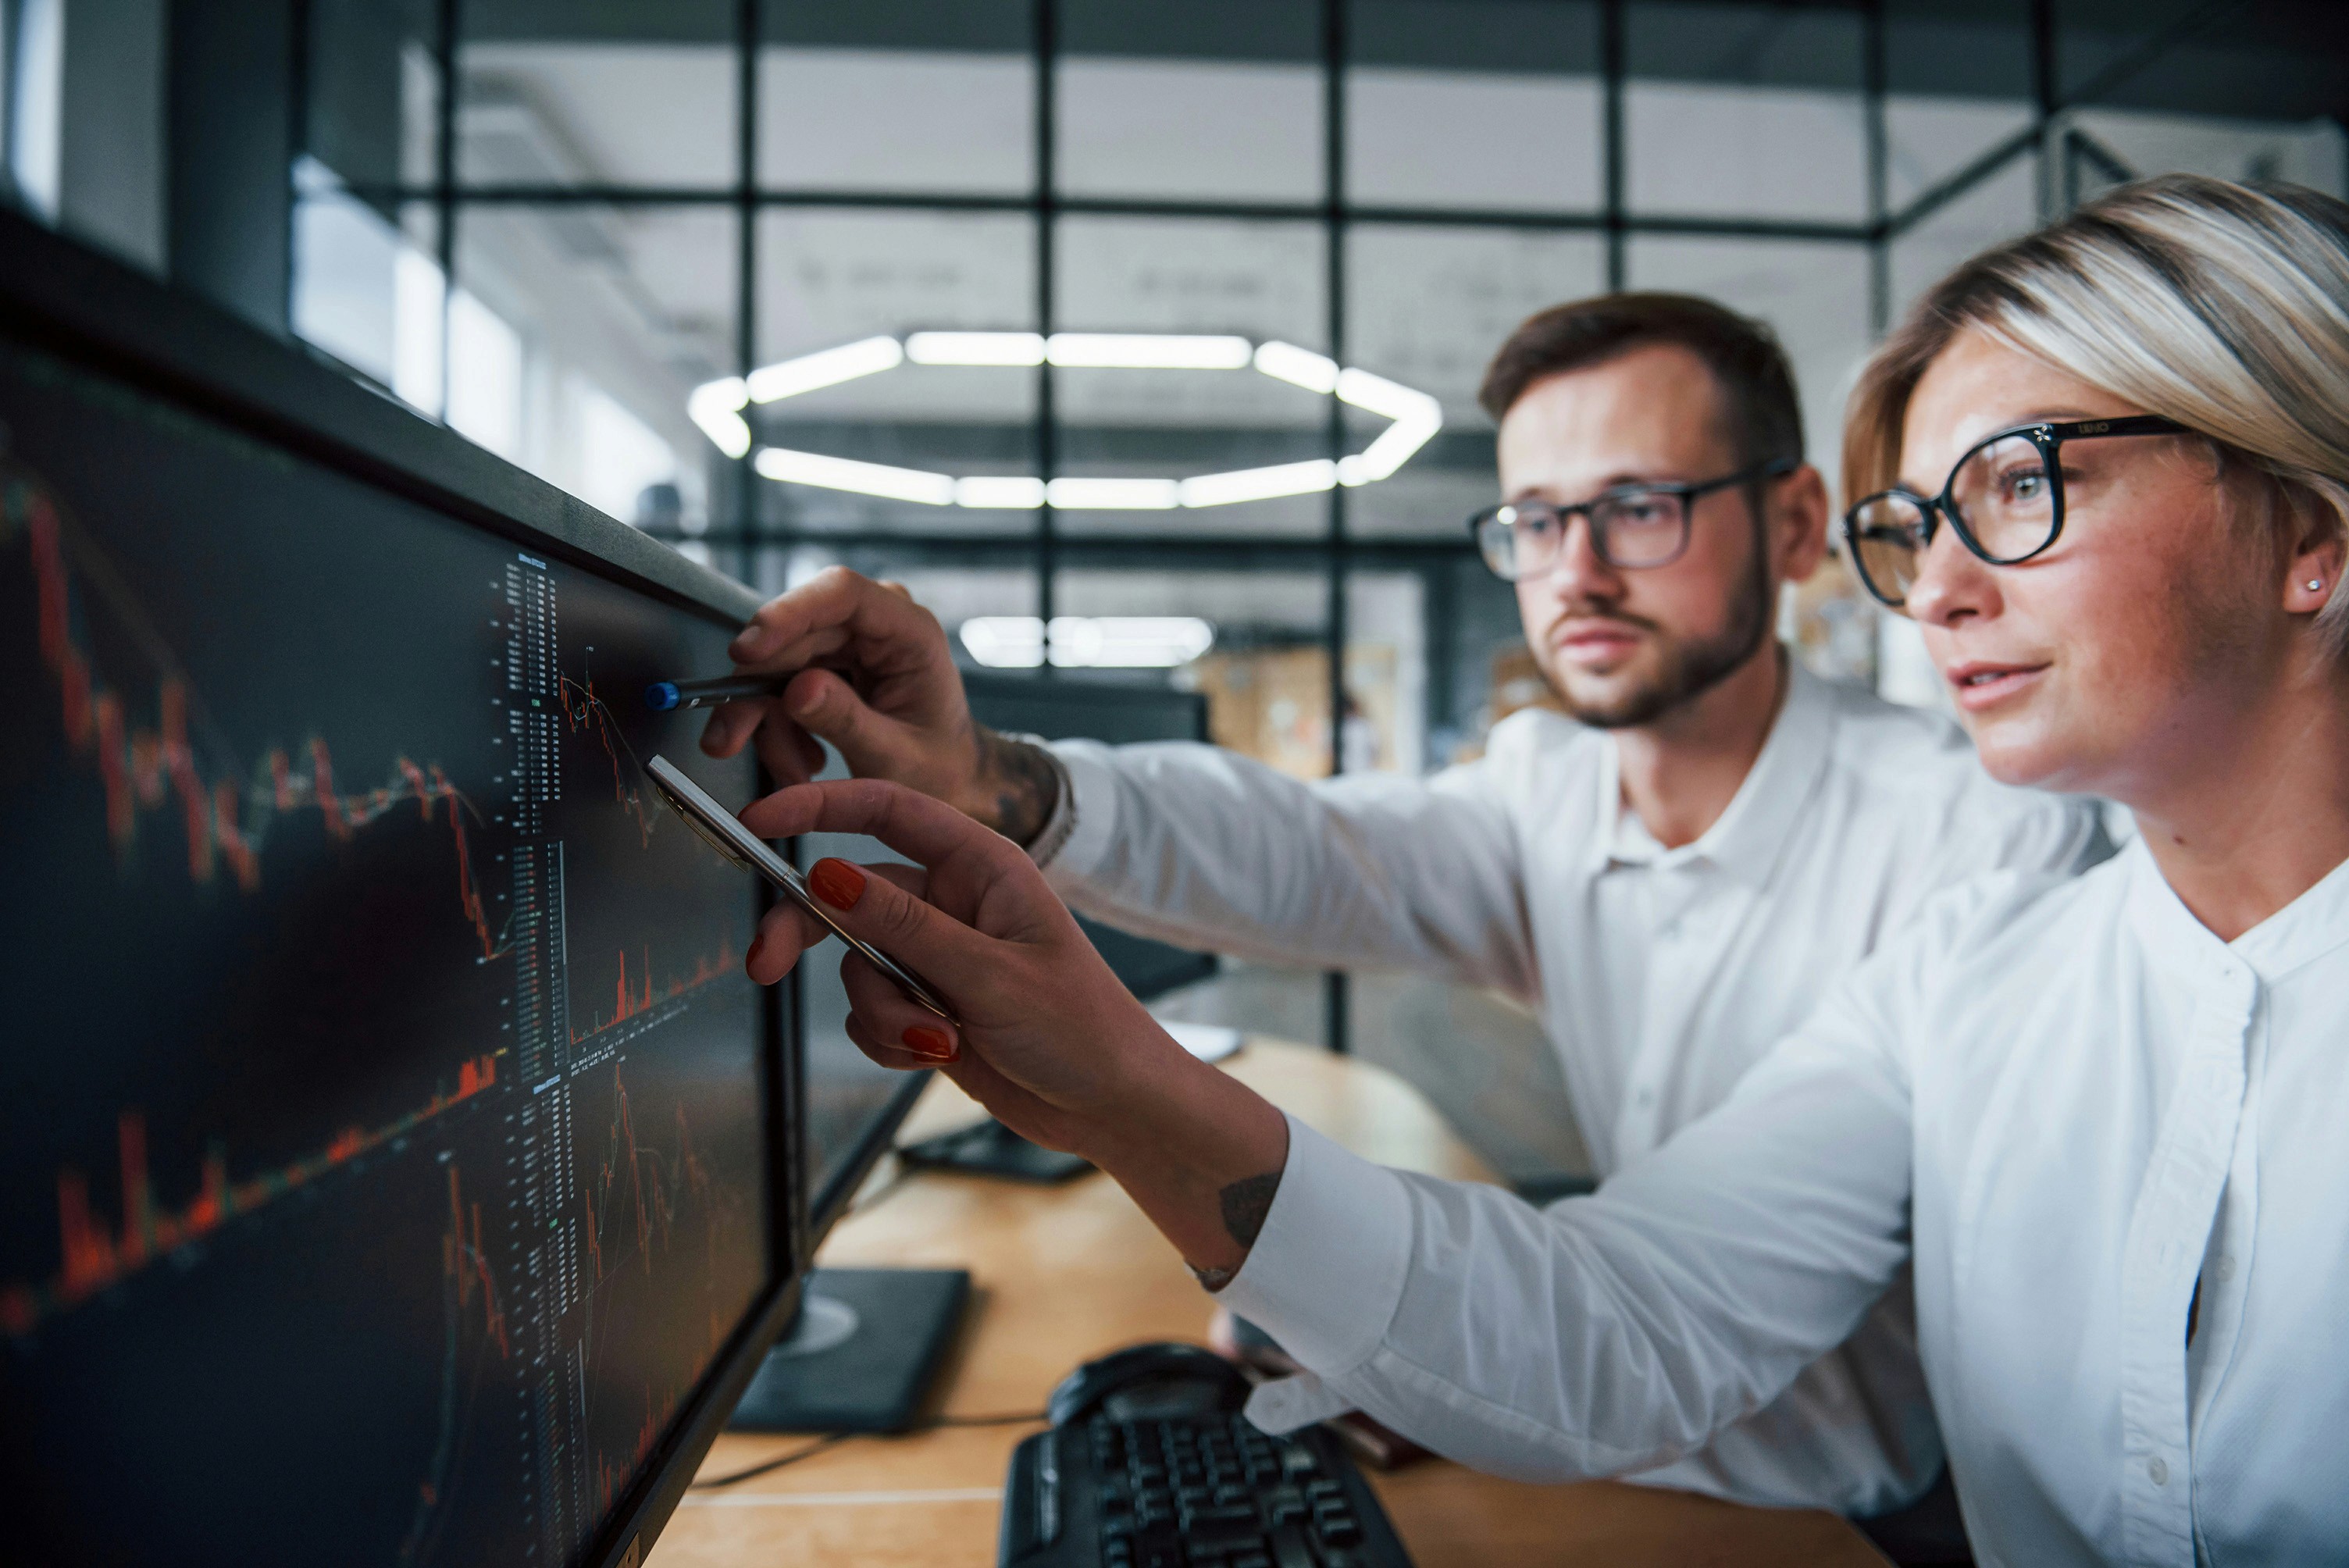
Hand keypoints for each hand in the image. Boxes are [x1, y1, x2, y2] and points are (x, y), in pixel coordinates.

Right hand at [698, 567, 1059, 841]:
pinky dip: (777, 729)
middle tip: (727, 739)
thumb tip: (796, 689)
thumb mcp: (895, 757)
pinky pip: (777, 686)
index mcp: (910, 630)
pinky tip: (802, 761)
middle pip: (793, 634)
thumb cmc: (938, 765)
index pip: (840, 593)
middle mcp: (875, 624)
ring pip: (775, 664)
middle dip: (754, 692)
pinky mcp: (824, 664)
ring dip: (767, 723)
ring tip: (794, 771)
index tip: (748, 652)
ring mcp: (846, 642)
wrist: (949, 779)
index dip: (788, 614)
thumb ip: (847, 721)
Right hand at [740, 778, 1288, 1276]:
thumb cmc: (1083, 1029)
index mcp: (984, 866)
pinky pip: (870, 1012)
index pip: (888, 810)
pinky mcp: (927, 1003)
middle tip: (766, 966)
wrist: (1112, 1107)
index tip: (761, 818)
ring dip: (883, 1011)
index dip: (819, 805)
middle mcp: (955, 902)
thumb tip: (827, 874)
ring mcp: (938, 954)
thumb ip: (903, 925)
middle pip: (850, 894)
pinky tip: (937, 1053)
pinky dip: (890, 1039)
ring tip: (937, 1037)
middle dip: (810, 933)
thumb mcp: (989, 974)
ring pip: (858, 965)